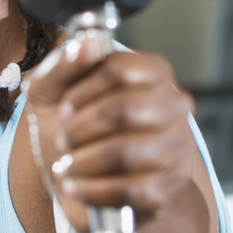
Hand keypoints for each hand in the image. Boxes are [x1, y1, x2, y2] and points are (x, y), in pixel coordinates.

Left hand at [24, 33, 197, 232]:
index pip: (119, 68)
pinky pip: (131, 189)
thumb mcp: (54, 94)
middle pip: (123, 109)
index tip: (65, 107)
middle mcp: (174, 105)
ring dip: (83, 161)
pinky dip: (93, 190)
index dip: (82, 90)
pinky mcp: (170, 187)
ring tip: (68, 166)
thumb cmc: (75, 132)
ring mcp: (177, 147)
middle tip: (63, 140)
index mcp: (152, 72)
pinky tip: (77, 187)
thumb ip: (65, 64)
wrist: (87, 184)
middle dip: (80, 129)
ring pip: (125, 151)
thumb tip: (87, 42)